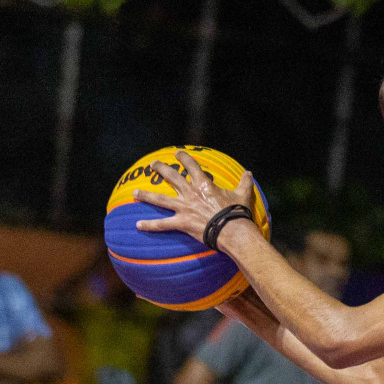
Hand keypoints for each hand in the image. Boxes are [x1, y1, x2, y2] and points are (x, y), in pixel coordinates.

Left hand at [133, 150, 255, 249]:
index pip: (191, 165)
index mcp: (204, 184)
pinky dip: (150, 225)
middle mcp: (190, 193)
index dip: (183, 157)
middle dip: (160, 169)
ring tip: (134, 193)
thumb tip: (249, 173)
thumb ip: (244, 182)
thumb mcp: (243, 194)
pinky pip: (162, 224)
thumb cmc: (238, 212)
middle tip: (152, 165)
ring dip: (146, 195)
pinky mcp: (181, 223)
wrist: (233, 231)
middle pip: (171, 177)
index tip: (177, 153)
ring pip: (160, 199)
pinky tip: (138, 225)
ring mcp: (184, 207)